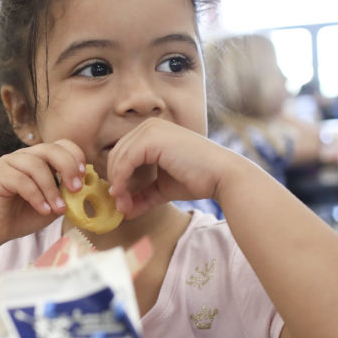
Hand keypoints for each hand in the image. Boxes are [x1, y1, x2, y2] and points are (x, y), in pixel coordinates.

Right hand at [0, 139, 85, 249]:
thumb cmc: (20, 217)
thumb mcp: (51, 206)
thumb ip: (65, 195)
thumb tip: (87, 189)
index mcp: (38, 160)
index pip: (61, 145)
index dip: (75, 156)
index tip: (84, 177)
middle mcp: (23, 157)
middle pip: (50, 149)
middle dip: (67, 167)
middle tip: (76, 189)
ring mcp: (8, 164)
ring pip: (36, 165)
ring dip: (51, 188)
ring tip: (58, 208)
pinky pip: (21, 180)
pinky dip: (36, 196)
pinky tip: (43, 209)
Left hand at [106, 118, 242, 218]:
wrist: (222, 176)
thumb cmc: (198, 180)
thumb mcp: (162, 188)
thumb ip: (143, 196)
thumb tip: (124, 211)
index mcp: (151, 133)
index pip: (122, 154)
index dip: (118, 178)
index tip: (122, 203)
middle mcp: (149, 126)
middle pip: (116, 155)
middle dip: (115, 183)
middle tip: (120, 207)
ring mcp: (150, 129)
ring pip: (118, 158)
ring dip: (117, 185)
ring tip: (123, 206)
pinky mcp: (152, 138)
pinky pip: (125, 160)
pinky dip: (121, 180)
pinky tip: (124, 197)